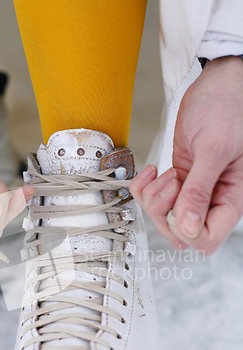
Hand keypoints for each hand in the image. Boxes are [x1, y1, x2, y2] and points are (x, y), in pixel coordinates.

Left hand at [130, 56, 242, 253]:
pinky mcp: (178, 180)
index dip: (186, 229)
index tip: (178, 204)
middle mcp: (212, 199)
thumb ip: (200, 191)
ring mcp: (193, 191)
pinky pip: (152, 198)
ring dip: (155, 198)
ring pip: (164, 216)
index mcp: (230, 198)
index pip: (206, 239)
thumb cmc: (228, 109)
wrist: (218, 85)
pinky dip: (144, 188)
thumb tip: (189, 228)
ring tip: (167, 172)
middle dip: (165, 211)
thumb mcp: (214, 149)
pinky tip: (153, 171)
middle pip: (180, 232)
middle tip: (171, 183)